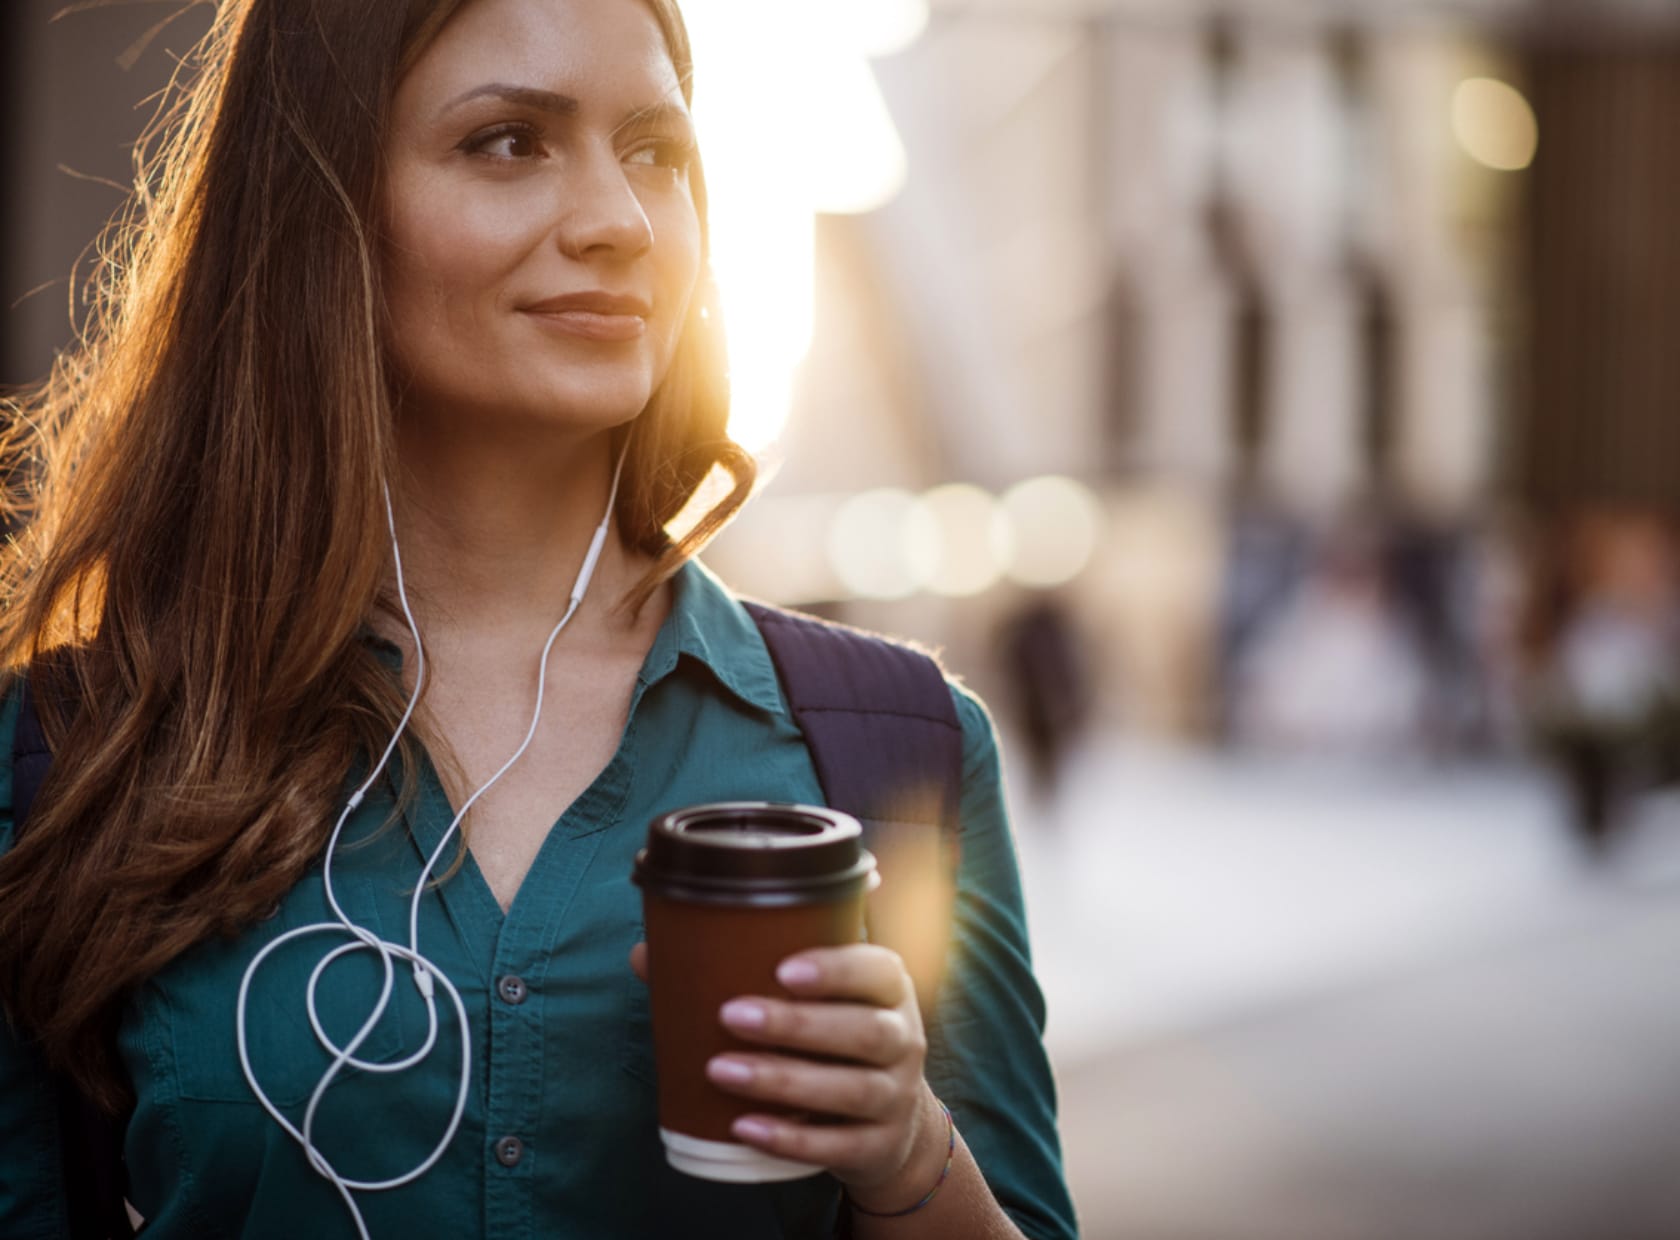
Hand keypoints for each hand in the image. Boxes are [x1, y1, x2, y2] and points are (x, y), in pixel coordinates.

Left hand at [709, 944, 944, 1201]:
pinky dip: (791, 1138)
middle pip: (865, 1031)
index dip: (836, 970)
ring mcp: (898, 1097)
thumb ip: (778, 977)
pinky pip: (840, 1146)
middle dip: (796, 1024)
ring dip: (783, 1080)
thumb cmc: (839, 1040)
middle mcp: (905, 1042)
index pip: (879, 972)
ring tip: (721, 1070)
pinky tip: (744, 1126)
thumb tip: (673, 956)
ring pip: (852, 1089)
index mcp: (891, 992)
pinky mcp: (881, 1147)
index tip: (782, 971)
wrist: (891, 1120)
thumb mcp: (832, 1001)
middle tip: (730, 1015)